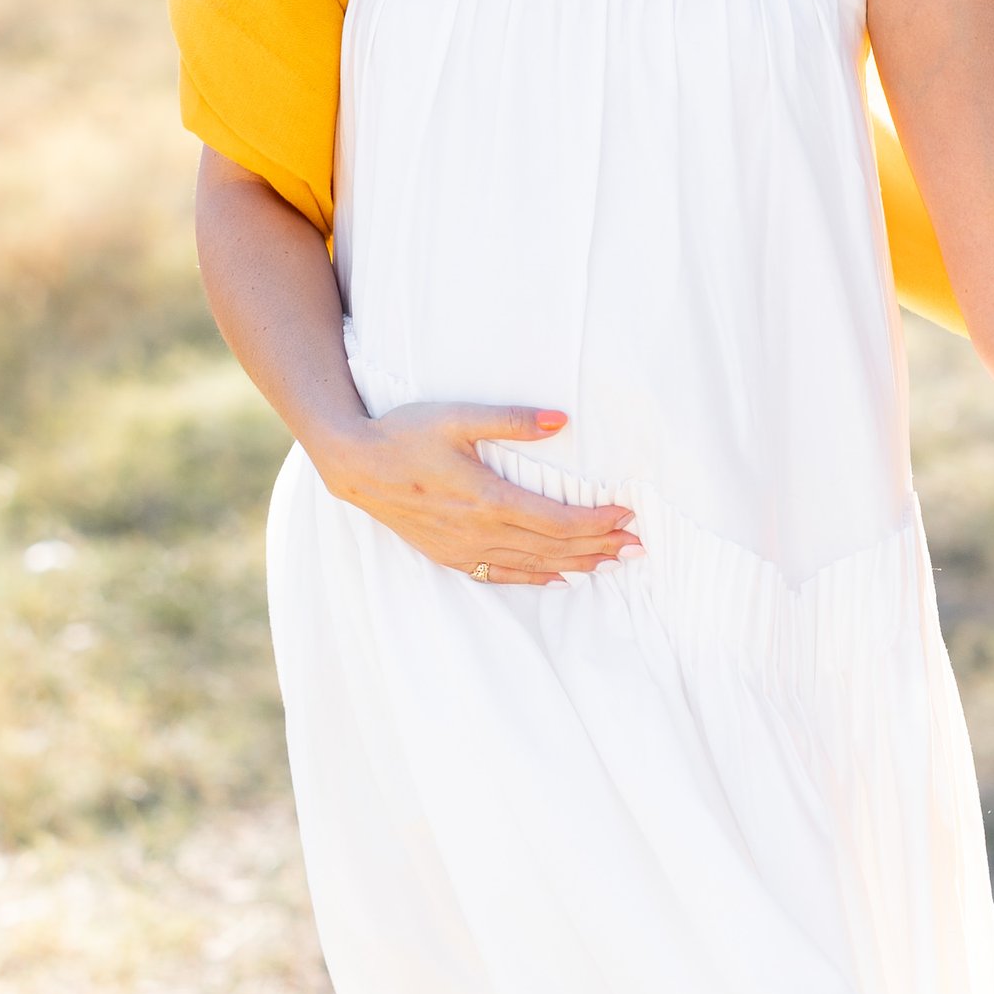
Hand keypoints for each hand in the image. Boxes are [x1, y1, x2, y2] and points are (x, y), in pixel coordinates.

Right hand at [315, 403, 640, 583]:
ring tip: (613, 563)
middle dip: (600, 546)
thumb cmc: (405, 434)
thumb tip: (562, 420)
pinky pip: (503, 573)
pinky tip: (559, 577)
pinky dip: (537, 577)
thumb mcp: (458, 417)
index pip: (558, 520)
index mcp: (488, 498)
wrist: (354, 465)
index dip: (597, 521)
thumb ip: (512, 420)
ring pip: (534, 564)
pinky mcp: (451, 555)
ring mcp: (465, 548)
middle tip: (638, 545)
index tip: (628, 515)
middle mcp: (481, 531)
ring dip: (577, 564)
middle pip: (554, 547)